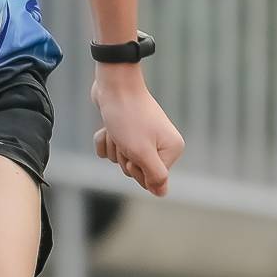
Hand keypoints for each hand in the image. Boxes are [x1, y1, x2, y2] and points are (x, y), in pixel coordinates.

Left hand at [90, 67, 183, 196]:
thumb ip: (155, 176)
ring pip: (120, 159)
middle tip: (125, 137)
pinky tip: (108, 126)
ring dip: (113, 146)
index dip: (137, 168)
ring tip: (117, 128)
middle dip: (123, 156)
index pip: (152, 179)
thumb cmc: (128, 117)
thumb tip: (162, 193)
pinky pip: (110, 149)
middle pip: (135, 171)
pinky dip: (105, 140)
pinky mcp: (126, 130)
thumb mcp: (142, 152)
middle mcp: (161, 143)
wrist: (113, 84)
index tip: (135, 149)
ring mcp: (143, 136)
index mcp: (172, 149)